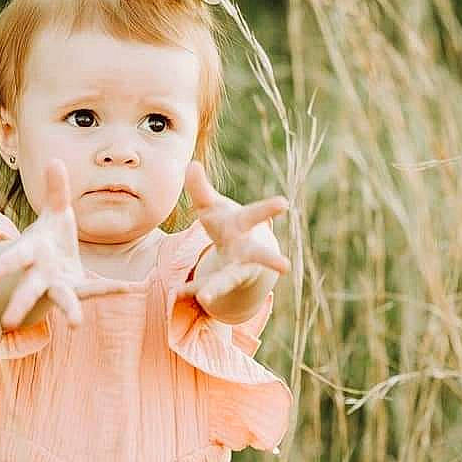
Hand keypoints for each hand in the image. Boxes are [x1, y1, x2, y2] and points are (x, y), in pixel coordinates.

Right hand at [0, 159, 129, 328]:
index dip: (3, 264)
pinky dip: (117, 287)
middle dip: (19, 303)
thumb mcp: (55, 213)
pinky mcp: (79, 291)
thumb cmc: (51, 237)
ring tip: (76, 325)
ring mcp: (60, 287)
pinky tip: (137, 286)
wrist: (56, 267)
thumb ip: (56, 191)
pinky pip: (98, 288)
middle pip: (28, 290)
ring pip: (62, 301)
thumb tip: (55, 160)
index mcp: (32, 254)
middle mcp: (42, 275)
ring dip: (69, 312)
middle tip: (7, 322)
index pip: (15, 258)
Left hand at [179, 160, 290, 306]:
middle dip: (271, 260)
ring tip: (204, 298)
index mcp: (244, 226)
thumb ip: (199, 188)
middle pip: (260, 255)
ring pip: (228, 281)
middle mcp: (246, 252)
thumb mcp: (211, 205)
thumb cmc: (226, 224)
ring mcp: (234, 271)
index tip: (284, 203)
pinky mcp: (219, 284)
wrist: (238, 257)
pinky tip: (176, 293)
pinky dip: (190, 291)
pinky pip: (203, 288)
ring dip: (216, 288)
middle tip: (285, 266)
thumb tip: (191, 164)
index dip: (269, 209)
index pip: (257, 215)